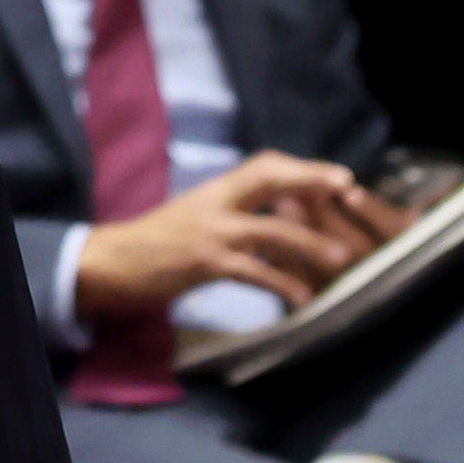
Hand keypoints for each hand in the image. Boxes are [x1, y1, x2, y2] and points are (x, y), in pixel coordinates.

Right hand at [74, 152, 400, 315]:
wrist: (115, 261)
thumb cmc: (158, 241)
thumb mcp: (198, 214)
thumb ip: (233, 209)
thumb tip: (277, 213)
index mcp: (217, 189)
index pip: (265, 164)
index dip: (303, 167)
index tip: (337, 175)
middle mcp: (216, 202)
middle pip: (269, 179)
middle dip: (311, 180)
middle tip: (348, 189)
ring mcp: (210, 231)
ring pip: (269, 230)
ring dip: (309, 242)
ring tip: (340, 257)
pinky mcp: (204, 263)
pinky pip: (252, 271)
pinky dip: (281, 283)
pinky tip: (302, 298)